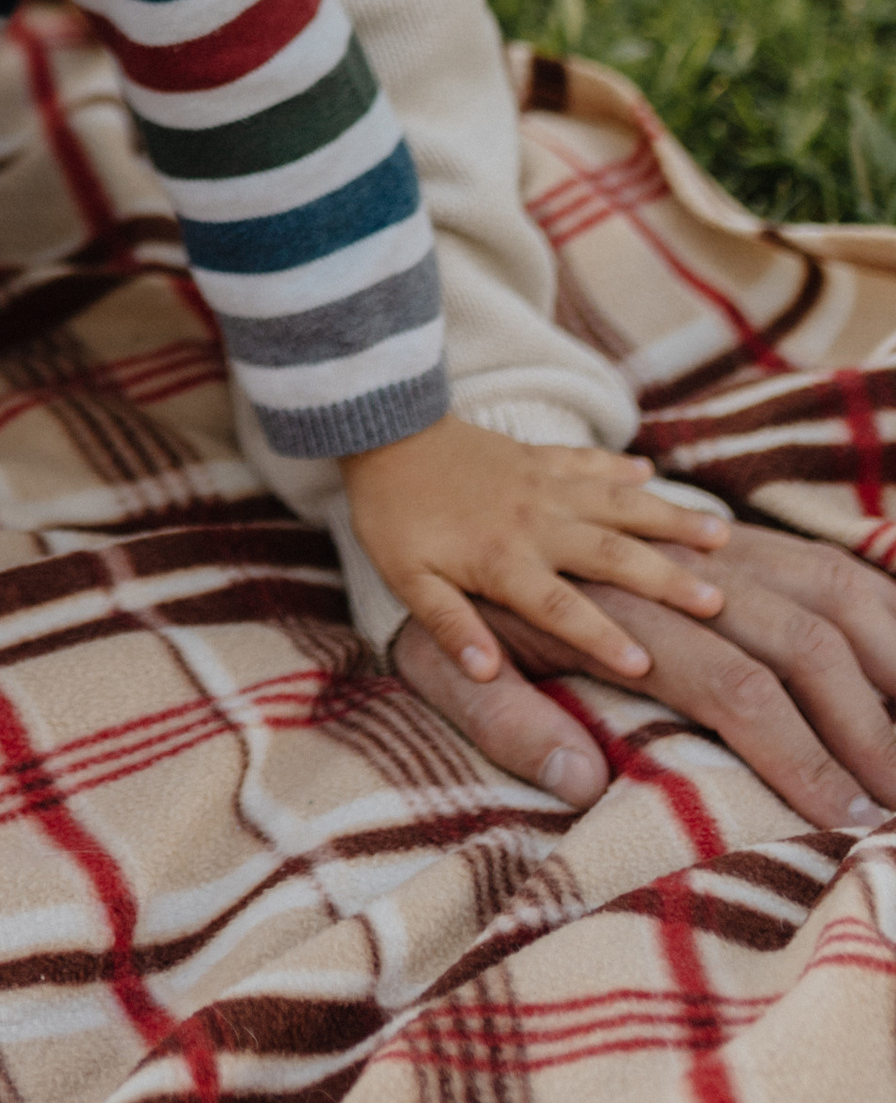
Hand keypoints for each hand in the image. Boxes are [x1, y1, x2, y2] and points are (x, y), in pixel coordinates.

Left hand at [344, 412, 728, 684]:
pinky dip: (620, 466)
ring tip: (720, 533)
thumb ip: (448, 624)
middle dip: (665, 578)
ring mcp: (543, 482)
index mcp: (502, 559)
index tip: (646, 664)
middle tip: (718, 601)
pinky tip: (652, 473)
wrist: (382, 430)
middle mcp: (536, 520)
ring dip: (669, 517)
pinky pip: (588, 461)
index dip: (600, 636)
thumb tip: (484, 673)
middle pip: (611, 554)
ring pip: (618, 502)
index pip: (560, 606)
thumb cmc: (392, 515)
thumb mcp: (407, 579)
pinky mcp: (539, 454)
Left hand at [391, 521, 895, 835]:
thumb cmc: (434, 574)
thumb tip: (578, 781)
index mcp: (613, 606)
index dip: (796, 754)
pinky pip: (811, 556)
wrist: (427, 456)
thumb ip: (499, 713)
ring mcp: (695, 536)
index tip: (844, 819)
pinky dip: (874, 604)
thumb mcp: (429, 649)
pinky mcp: (708, 527)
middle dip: (866, 720)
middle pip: (800, 635)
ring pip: (822, 581)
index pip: (733, 685)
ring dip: (888, 655)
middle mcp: (668, 565)